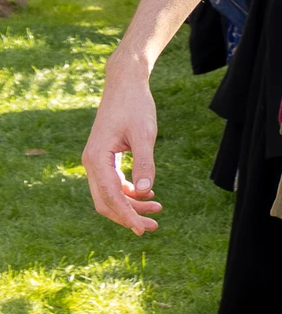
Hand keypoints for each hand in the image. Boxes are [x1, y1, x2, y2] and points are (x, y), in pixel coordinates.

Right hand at [83, 52, 164, 233]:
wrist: (125, 85)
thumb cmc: (135, 106)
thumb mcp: (145, 135)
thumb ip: (145, 162)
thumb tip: (145, 190)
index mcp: (96, 158)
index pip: (109, 196)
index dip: (126, 215)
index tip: (142, 229)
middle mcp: (91, 162)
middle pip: (105, 201)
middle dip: (128, 216)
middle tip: (153, 226)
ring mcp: (96, 160)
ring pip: (109, 194)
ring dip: (131, 205)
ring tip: (157, 210)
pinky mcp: (104, 157)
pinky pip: (113, 183)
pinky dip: (129, 192)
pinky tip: (148, 194)